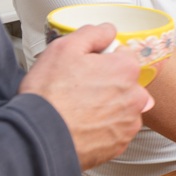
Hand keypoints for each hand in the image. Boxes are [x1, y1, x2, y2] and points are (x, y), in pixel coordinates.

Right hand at [20, 25, 151, 169]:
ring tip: (79, 110)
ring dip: (106, 107)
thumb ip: (92, 34)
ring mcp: (129, 122)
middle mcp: (135, 96)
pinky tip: (83, 125)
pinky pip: (115, 130)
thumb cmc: (49, 96)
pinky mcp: (120, 144)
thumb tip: (107, 31)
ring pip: (121, 107)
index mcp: (125, 69)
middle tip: (78, 90)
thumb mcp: (64, 48)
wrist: (40, 137)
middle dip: (106, 83)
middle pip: (124, 83)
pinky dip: (103, 128)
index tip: (86, 68)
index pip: (123, 56)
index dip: (102, 60)